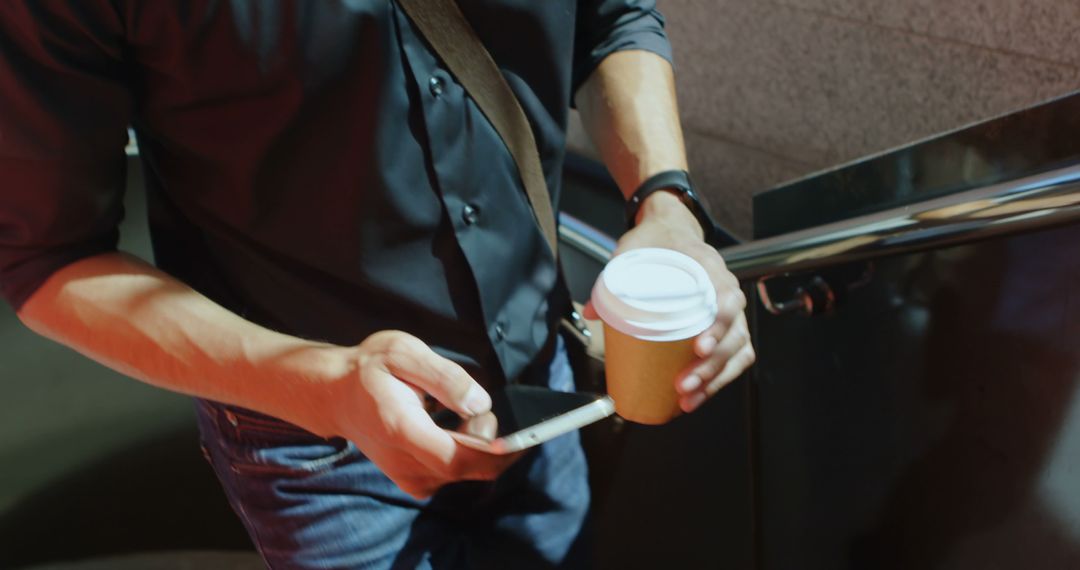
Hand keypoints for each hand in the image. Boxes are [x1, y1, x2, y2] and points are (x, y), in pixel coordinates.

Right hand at [319, 331, 521, 498]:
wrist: (335, 394)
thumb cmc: (369, 368)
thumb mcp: (404, 352)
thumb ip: (445, 377)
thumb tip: (480, 403)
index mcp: (403, 430)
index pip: (461, 458)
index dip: (499, 452)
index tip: (523, 435)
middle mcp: (405, 464)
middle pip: (471, 467)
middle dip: (489, 438)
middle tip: (470, 401)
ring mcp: (409, 477)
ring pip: (466, 471)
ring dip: (476, 443)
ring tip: (454, 409)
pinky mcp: (414, 481)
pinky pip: (454, 473)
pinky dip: (464, 452)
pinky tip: (450, 427)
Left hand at [584, 191, 755, 412]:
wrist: (671, 230)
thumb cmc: (656, 241)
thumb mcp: (630, 250)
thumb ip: (611, 278)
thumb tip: (595, 312)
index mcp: (708, 267)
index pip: (727, 297)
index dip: (718, 325)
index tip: (700, 347)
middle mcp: (726, 288)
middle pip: (734, 333)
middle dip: (711, 366)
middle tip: (683, 384)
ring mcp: (730, 309)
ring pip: (737, 349)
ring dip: (715, 378)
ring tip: (688, 398)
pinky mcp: (727, 325)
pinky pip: (736, 355)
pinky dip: (721, 378)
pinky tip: (699, 395)